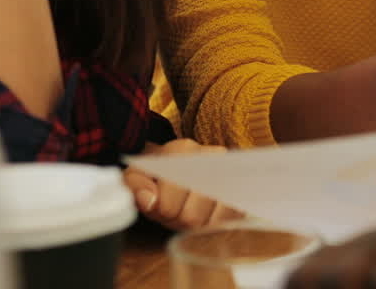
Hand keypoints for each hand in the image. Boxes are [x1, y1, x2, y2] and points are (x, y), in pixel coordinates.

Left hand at [122, 139, 244, 230]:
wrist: (179, 165)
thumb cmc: (156, 174)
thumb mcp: (135, 175)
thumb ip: (134, 185)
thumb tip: (148, 200)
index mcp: (183, 150)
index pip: (172, 198)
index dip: (162, 210)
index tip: (156, 205)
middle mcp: (213, 156)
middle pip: (193, 215)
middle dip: (178, 219)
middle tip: (172, 210)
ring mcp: (231, 172)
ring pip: (213, 220)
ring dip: (195, 224)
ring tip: (187, 211)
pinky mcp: (242, 189)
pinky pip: (230, 219)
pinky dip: (213, 224)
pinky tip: (204, 215)